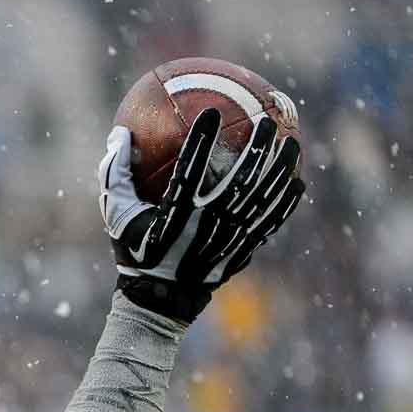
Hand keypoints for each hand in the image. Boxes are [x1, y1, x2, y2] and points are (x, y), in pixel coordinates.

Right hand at [98, 109, 303, 321]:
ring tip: (293, 144)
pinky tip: (297, 182)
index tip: (211, 111)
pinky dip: (285, 202)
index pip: (191, 169)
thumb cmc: (135, 252)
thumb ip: (115, 175)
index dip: (201, 140)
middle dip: (256, 148)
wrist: (159, 300)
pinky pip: (270, 222)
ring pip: (261, 199)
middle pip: (238, 180)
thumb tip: (119, 133)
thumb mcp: (116, 216)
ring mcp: (229, 238)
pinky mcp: (243, 250)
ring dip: (279, 170)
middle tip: (267, 121)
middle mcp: (207, 225)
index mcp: (175, 215)